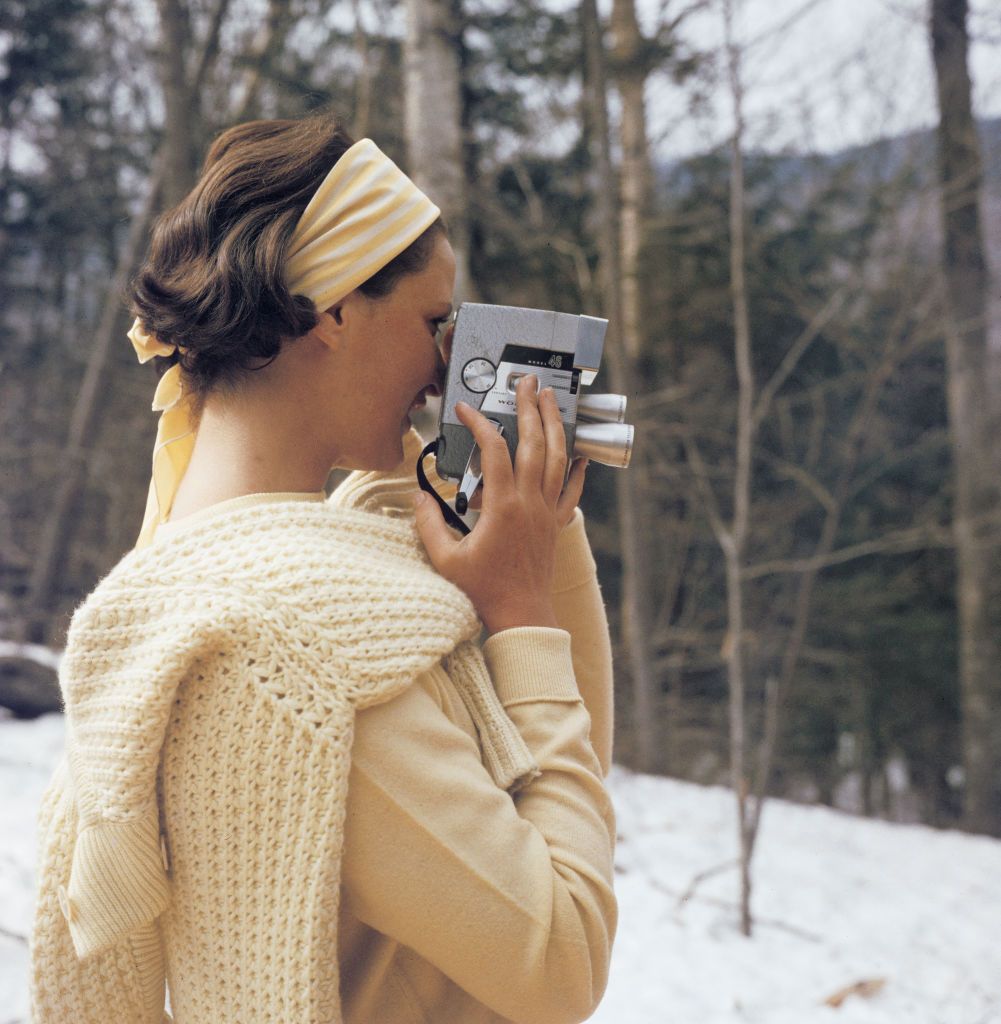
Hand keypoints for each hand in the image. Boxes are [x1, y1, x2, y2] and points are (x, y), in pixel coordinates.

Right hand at [414, 374, 587, 633]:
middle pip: (535, 444)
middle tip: (527, 382)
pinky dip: (577, 469)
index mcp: (502, 507)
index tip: (466, 410)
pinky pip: (572, 491)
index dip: (480, 424)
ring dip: (555, 426)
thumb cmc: (483, 590)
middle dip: (531, 408)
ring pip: (558, 459)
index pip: (494, 451)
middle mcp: (530, 503)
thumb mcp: (446, 559)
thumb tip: (419, 496)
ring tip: (551, 400)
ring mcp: (547, 512)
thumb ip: (428, 524)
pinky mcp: (556, 524)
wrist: (521, 617)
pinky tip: (579, 453)